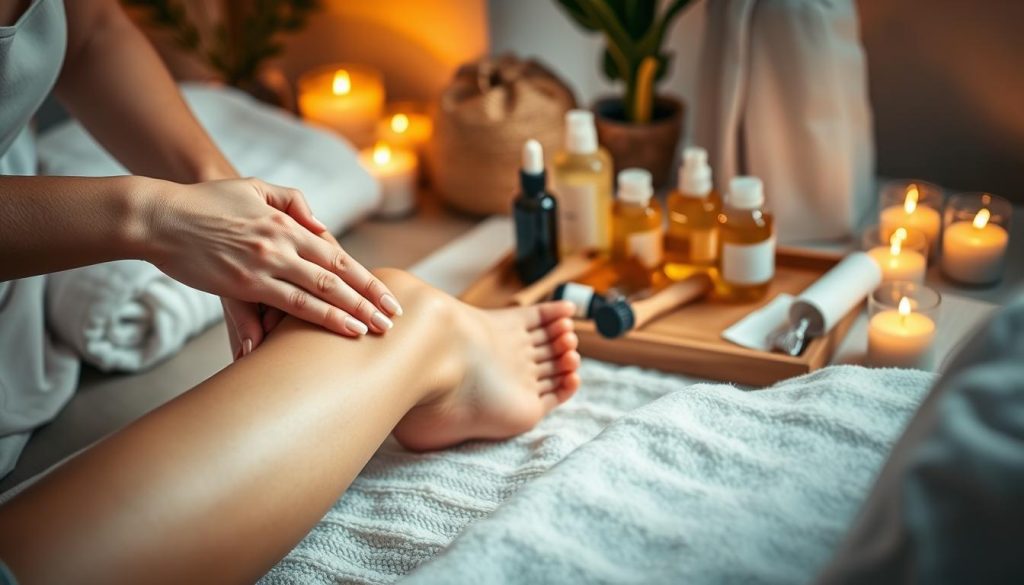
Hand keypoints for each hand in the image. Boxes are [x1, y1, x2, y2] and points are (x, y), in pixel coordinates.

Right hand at [144, 178, 402, 354]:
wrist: (162, 215)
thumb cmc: (208, 201)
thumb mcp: (255, 187)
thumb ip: (293, 203)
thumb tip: (321, 227)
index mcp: (288, 224)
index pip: (338, 254)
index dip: (364, 278)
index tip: (387, 296)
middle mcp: (283, 244)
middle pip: (337, 276)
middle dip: (367, 299)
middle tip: (392, 320)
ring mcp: (265, 264)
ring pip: (320, 291)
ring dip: (350, 312)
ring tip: (374, 330)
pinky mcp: (244, 283)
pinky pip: (288, 305)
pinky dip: (316, 317)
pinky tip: (335, 329)